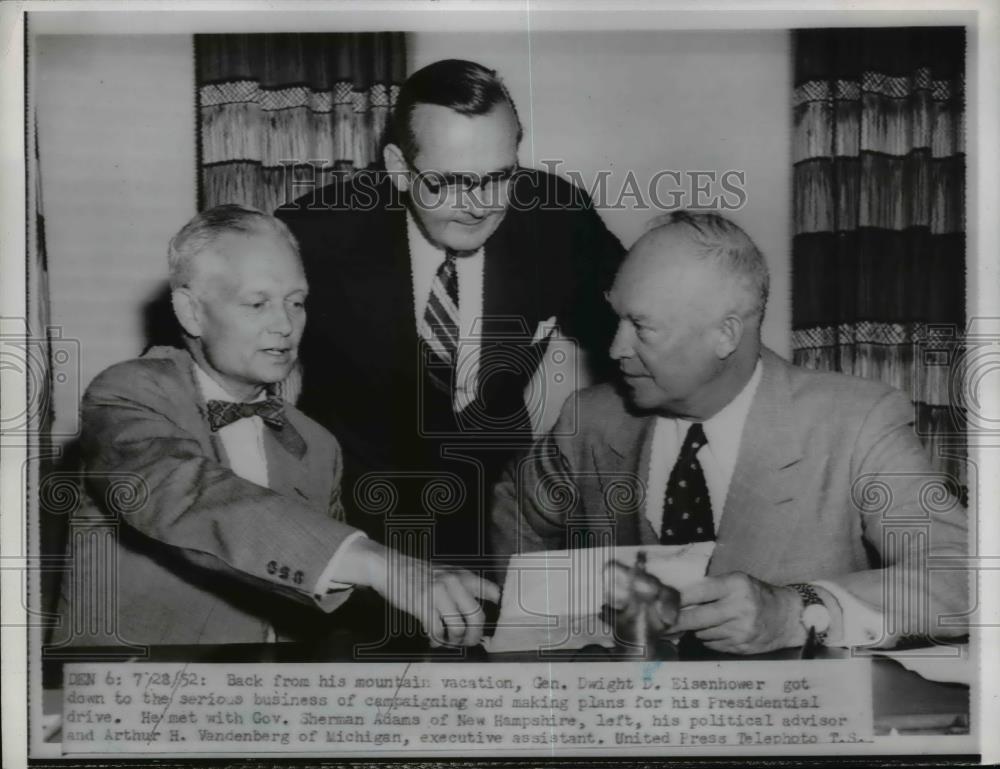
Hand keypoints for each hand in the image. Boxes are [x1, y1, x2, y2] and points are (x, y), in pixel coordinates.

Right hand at [337, 538, 499, 646]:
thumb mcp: (446, 574)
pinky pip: (437, 631)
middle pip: (477, 616)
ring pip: (458, 627)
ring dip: (455, 641)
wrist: (390, 566)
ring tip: (449, 641)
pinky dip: (438, 640)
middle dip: (475, 635)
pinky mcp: (422, 605)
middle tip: (469, 641)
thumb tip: (477, 616)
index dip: (500, 610)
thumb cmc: (419, 574)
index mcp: (463, 576)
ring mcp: (438, 594)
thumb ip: (462, 589)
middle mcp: (454, 583)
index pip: (492, 591)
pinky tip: (434, 639)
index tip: (498, 624)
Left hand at [672, 572, 804, 653]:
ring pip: (702, 633)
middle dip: (675, 621)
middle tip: (660, 621)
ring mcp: (741, 631)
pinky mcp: (741, 647)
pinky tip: (718, 631)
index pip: (699, 592)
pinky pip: (713, 644)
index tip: (661, 603)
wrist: (787, 617)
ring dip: (696, 629)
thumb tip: (678, 599)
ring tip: (703, 621)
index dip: (678, 599)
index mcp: (736, 586)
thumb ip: (711, 588)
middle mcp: (739, 608)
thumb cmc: (756, 594)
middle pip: (696, 618)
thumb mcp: (737, 581)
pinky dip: (709, 638)